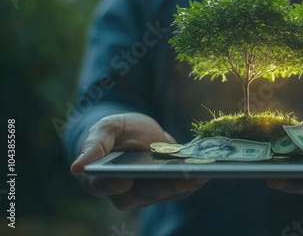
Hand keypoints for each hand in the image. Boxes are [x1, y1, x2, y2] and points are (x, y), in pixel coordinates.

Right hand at [70, 112, 207, 209]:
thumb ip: (94, 145)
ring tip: (201, 172)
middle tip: (183, 178)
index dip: (112, 185)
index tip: (123, 180)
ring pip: (165, 194)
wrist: (136, 134)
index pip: (102, 186)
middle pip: (142, 194)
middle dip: (164, 186)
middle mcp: (122, 192)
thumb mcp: (106, 128)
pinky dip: (194, 181)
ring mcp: (146, 193)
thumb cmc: (117, 131)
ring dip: (185, 185)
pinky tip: (207, 170)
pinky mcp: (166, 189)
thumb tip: (76, 167)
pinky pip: (180, 189)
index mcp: (99, 178)